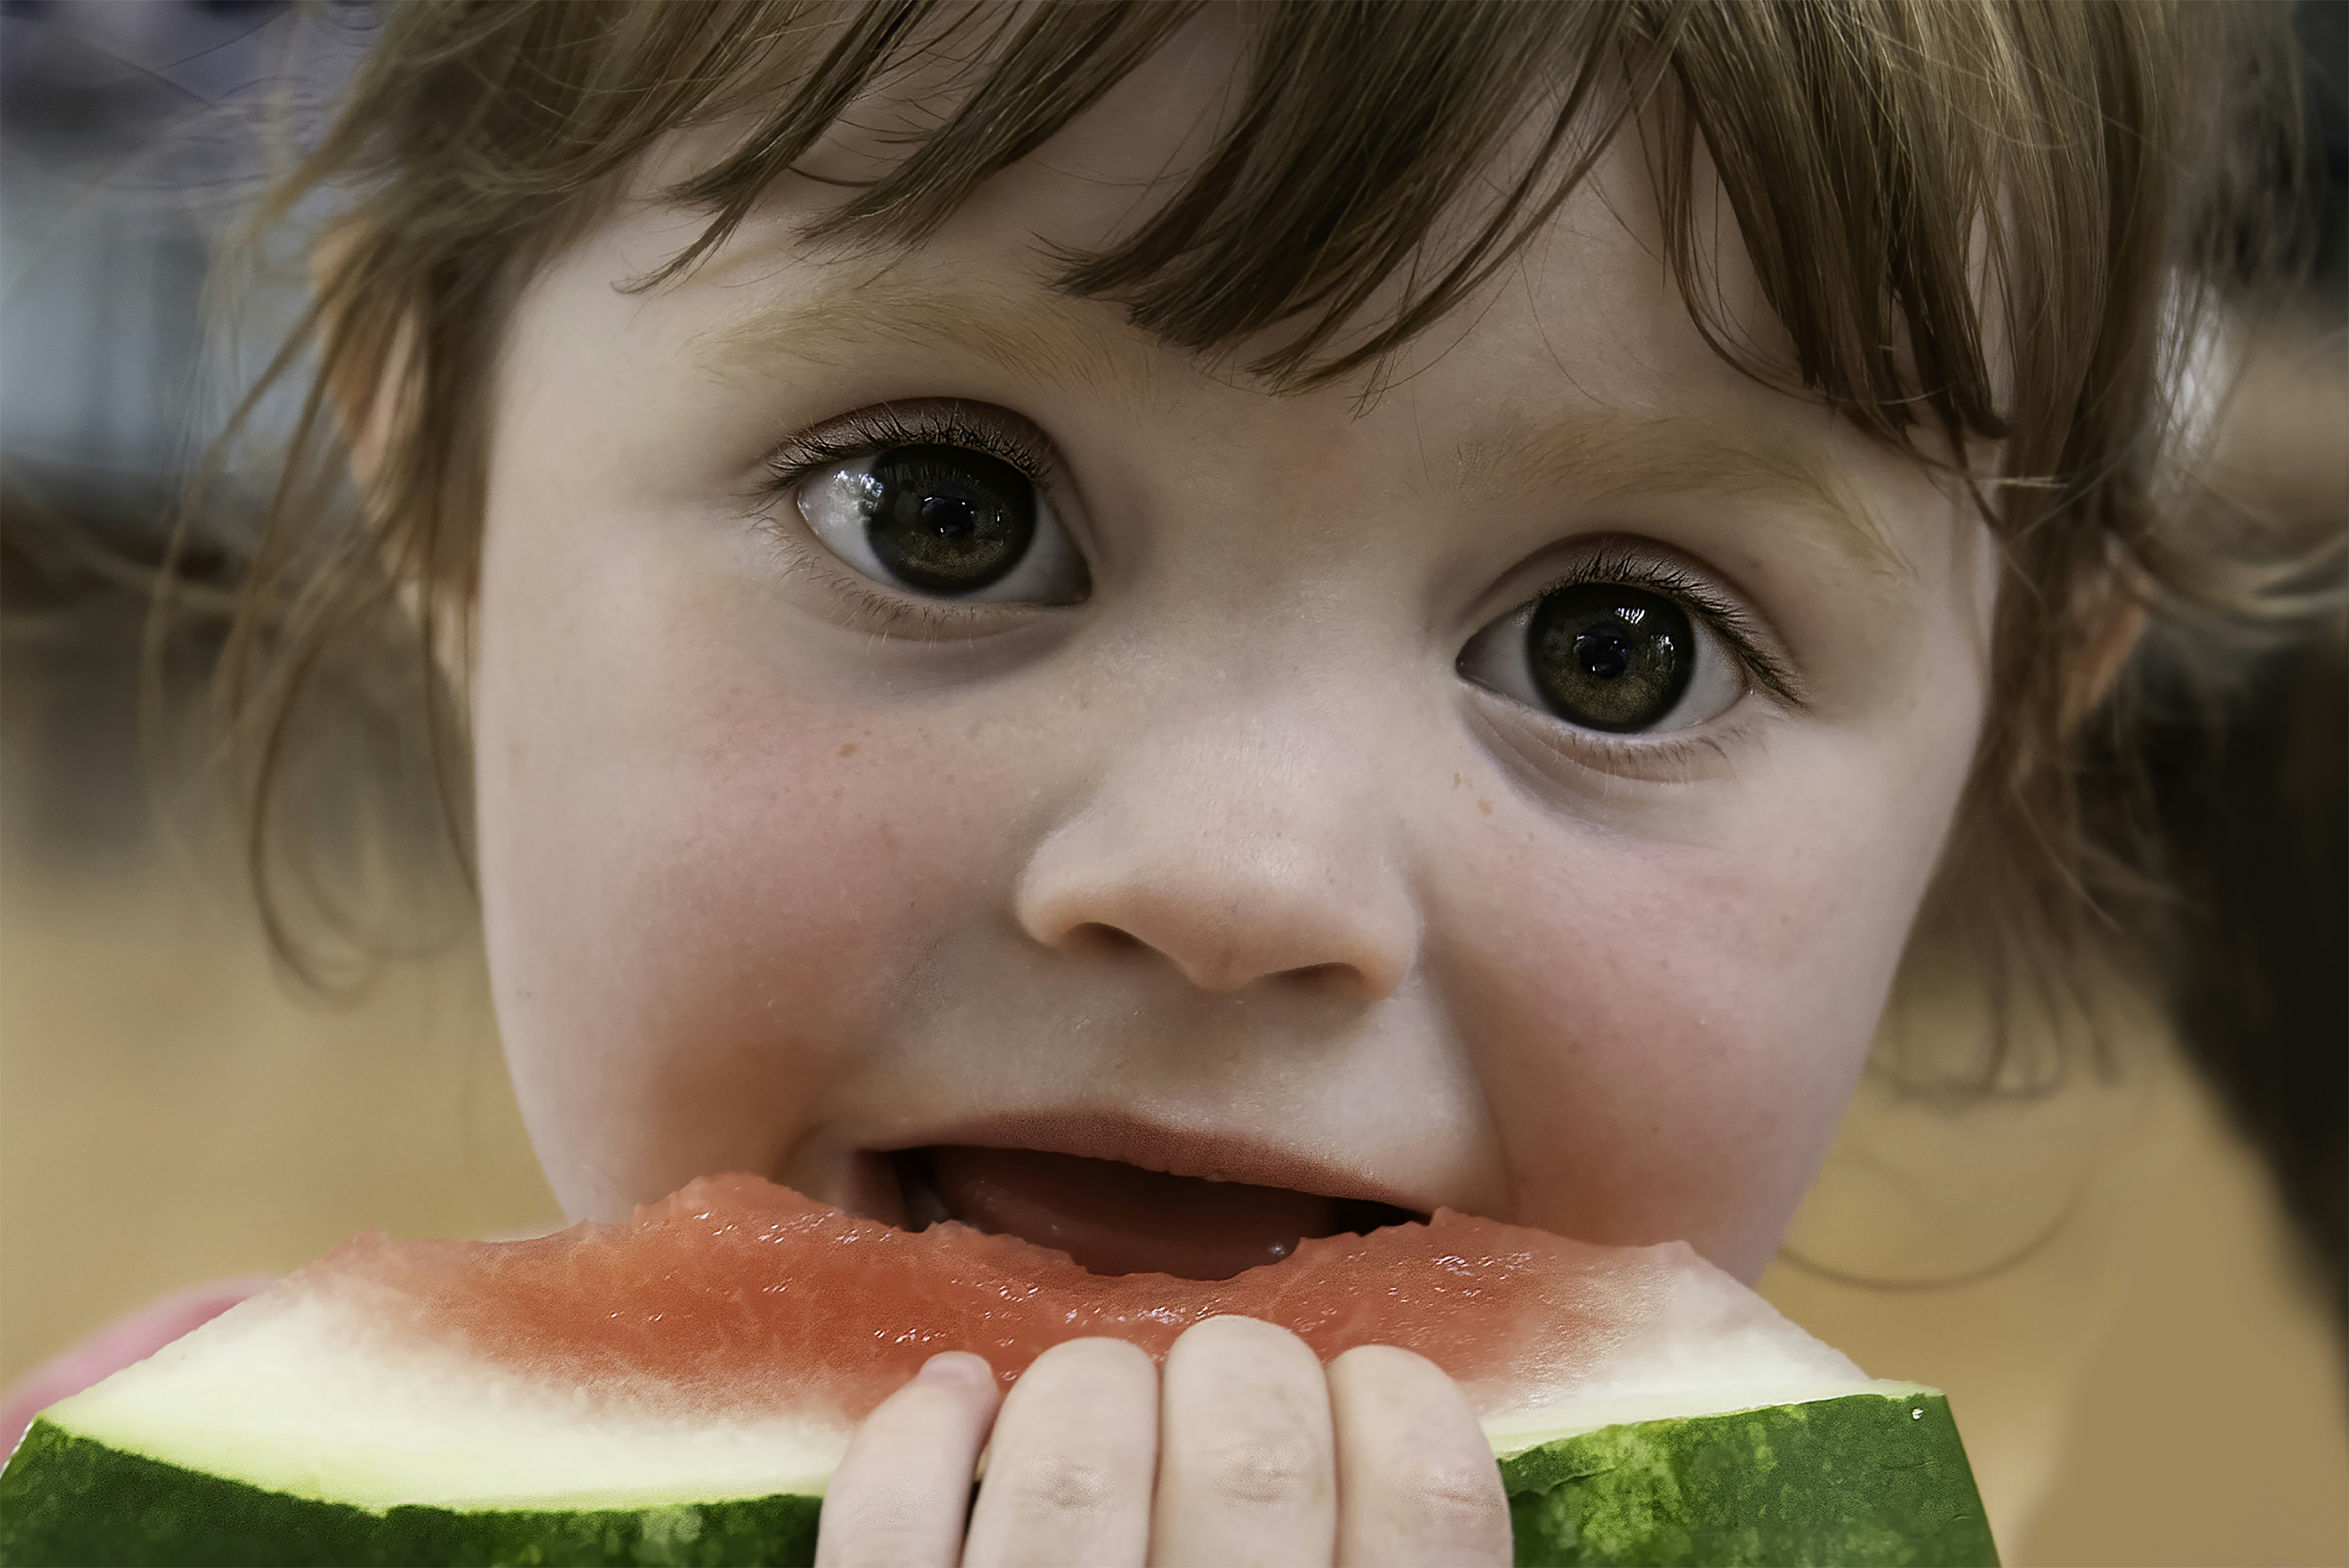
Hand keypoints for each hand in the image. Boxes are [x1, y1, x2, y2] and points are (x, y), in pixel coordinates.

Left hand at [814, 1315, 1511, 1566]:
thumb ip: (1411, 1546)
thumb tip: (1421, 1393)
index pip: (1433, 1501)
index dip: (1407, 1403)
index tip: (1371, 1387)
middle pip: (1251, 1449)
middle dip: (1239, 1374)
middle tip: (1223, 1392)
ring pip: (1072, 1464)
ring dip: (1088, 1390)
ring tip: (1097, 1404)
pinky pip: (887, 1528)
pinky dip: (918, 1437)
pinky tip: (955, 1407)